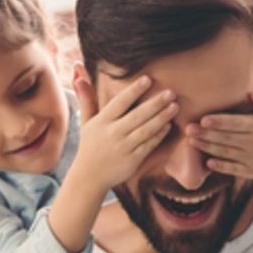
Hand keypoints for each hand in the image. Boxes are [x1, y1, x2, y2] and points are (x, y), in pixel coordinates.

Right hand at [71, 68, 178, 190]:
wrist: (89, 177)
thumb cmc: (90, 146)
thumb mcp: (85, 122)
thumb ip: (86, 99)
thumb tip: (78, 75)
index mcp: (102, 122)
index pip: (120, 102)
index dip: (134, 90)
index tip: (148, 79)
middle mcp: (113, 133)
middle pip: (137, 115)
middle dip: (155, 103)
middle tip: (170, 93)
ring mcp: (123, 147)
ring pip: (146, 129)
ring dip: (162, 117)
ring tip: (175, 106)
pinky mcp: (132, 160)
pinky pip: (149, 145)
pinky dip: (159, 135)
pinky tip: (169, 125)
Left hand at [187, 87, 252, 178]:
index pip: (236, 123)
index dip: (220, 122)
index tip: (203, 119)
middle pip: (226, 138)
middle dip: (206, 134)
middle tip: (188, 129)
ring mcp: (252, 158)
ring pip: (226, 153)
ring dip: (207, 147)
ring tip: (191, 141)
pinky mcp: (250, 171)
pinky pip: (232, 169)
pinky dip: (220, 166)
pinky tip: (207, 162)